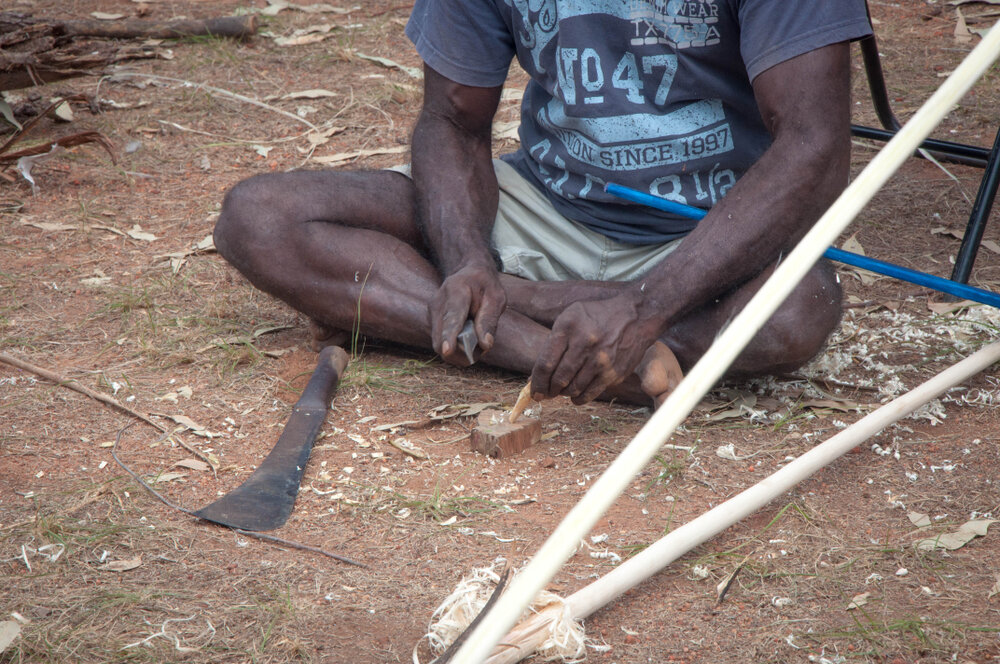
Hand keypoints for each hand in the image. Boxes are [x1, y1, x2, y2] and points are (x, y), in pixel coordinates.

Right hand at [429, 264, 505, 364]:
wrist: (467, 273)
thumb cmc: (485, 285)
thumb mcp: (496, 298)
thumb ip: (489, 320)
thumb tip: (485, 345)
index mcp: (456, 290)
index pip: (452, 317)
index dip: (449, 335)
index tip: (447, 351)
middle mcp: (438, 302)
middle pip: (441, 337)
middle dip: (460, 352)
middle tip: (482, 348)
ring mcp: (432, 312)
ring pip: (440, 344)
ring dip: (459, 351)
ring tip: (477, 339)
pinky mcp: (431, 321)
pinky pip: (441, 342)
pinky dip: (456, 347)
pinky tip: (468, 335)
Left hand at [531, 294, 662, 404]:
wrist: (636, 316)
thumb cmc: (598, 315)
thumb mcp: (571, 316)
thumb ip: (554, 340)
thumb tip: (538, 372)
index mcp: (568, 327)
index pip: (545, 363)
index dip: (537, 382)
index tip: (534, 391)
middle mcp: (584, 343)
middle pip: (558, 378)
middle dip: (549, 390)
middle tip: (547, 393)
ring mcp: (601, 360)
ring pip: (573, 388)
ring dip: (564, 393)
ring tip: (562, 390)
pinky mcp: (613, 372)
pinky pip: (590, 393)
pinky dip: (579, 398)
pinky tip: (576, 395)